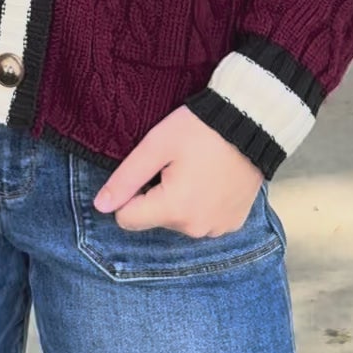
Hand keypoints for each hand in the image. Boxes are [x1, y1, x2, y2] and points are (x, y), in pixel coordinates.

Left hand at [91, 105, 264, 236]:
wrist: (252, 123)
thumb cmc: (200, 129)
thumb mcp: (156, 145)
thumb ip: (126, 178)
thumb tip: (100, 206)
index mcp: (174, 209)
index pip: (126, 219)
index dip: (130, 193)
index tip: (150, 170)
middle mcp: (196, 228)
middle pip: (154, 220)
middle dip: (157, 195)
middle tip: (177, 165)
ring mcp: (217, 229)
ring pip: (178, 221)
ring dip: (180, 201)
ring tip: (197, 170)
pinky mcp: (232, 224)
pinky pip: (202, 221)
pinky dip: (202, 205)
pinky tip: (212, 180)